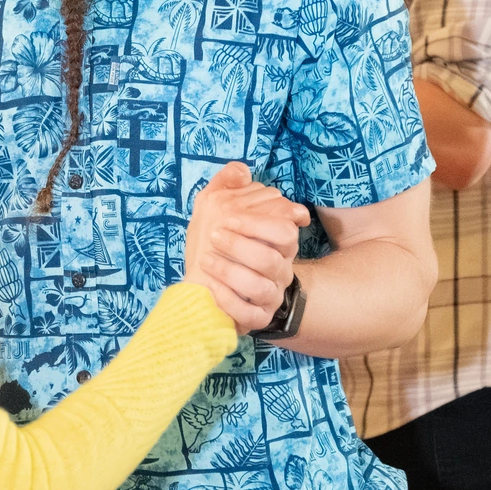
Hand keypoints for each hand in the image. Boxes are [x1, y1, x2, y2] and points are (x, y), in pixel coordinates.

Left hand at [184, 162, 308, 334]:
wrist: (206, 286)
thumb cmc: (215, 247)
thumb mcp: (215, 211)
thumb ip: (227, 186)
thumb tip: (242, 170)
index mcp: (277, 244)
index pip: (285, 230)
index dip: (259, 223)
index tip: (229, 217)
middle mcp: (280, 270)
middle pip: (273, 259)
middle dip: (242, 246)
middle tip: (214, 237)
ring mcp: (270, 296)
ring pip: (263, 287)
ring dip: (231, 271)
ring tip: (207, 259)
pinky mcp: (257, 319)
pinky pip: (249, 313)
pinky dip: (228, 299)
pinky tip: (210, 286)